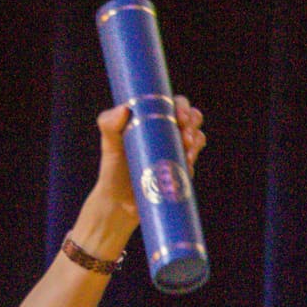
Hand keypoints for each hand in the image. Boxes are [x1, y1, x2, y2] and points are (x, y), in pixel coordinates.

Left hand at [91, 95, 206, 224]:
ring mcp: (176, 149)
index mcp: (152, 119)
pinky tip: (186, 166)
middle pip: (192, 118)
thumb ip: (109, 124)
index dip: (182, 107)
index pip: (174, 104)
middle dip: (193, 124)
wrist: (119, 202)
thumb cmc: (112, 169)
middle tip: (185, 138)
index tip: (180, 118)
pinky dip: (193, 160)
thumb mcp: (109, 145)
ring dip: (196, 142)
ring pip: (197, 138)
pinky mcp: (181, 167)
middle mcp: (167, 132)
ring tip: (186, 154)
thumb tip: (125, 109)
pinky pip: (193, 160)